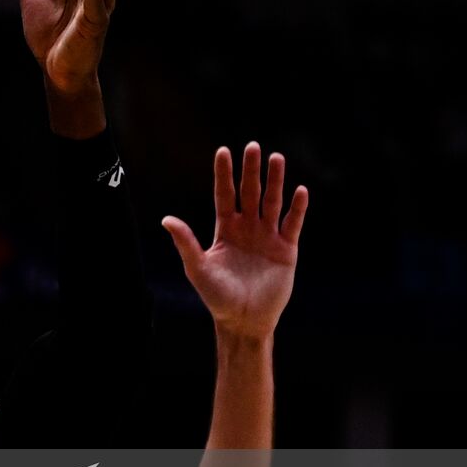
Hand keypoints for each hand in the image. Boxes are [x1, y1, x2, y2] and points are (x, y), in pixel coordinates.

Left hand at [161, 143, 308, 338]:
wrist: (242, 320)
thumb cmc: (216, 296)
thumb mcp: (198, 268)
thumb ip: (185, 242)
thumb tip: (166, 219)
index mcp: (225, 229)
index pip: (225, 195)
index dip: (224, 174)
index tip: (223, 151)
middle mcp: (247, 228)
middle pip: (250, 192)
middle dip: (251, 170)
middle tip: (253, 146)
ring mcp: (267, 237)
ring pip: (272, 202)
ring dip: (275, 181)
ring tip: (276, 158)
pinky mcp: (286, 250)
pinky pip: (292, 224)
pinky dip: (297, 208)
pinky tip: (300, 190)